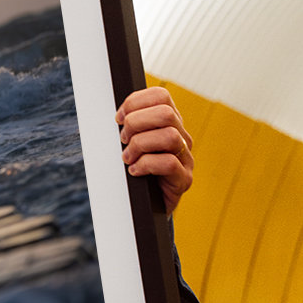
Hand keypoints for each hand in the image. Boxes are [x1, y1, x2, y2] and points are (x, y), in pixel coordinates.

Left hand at [116, 86, 193, 214]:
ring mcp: (186, 158)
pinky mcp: (184, 179)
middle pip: (166, 113)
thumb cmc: (136, 171)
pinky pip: (169, 163)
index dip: (135, 102)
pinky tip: (134, 171)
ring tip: (127, 158)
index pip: (161, 96)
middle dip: (136, 123)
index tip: (118, 118)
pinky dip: (145, 165)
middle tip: (123, 139)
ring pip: (169, 136)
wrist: (146, 206)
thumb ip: (128, 126)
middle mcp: (182, 137)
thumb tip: (116, 116)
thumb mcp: (130, 143)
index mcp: (169, 123)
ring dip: (140, 145)